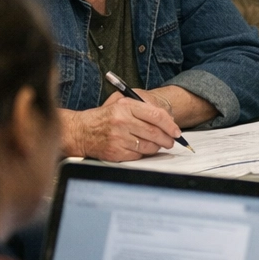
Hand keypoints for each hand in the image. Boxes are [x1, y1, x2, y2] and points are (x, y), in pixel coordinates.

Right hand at [60, 95, 181, 160]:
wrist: (81, 131)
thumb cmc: (104, 118)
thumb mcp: (121, 104)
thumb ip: (143, 108)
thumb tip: (167, 120)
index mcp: (126, 106)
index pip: (156, 115)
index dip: (170, 125)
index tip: (176, 131)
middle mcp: (122, 121)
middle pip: (155, 132)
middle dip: (167, 139)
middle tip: (171, 141)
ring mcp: (119, 137)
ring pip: (149, 145)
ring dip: (157, 147)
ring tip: (158, 145)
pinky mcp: (116, 151)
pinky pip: (139, 155)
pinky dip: (144, 153)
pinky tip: (143, 149)